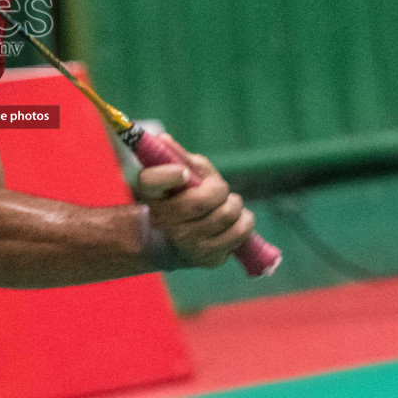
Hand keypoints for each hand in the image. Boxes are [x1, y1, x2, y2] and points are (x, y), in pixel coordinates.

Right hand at [136, 142, 254, 268]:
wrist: (176, 241)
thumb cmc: (181, 198)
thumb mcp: (178, 173)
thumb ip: (177, 156)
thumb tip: (164, 140)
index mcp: (151, 193)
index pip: (151, 181)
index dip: (169, 174)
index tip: (183, 173)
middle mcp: (164, 221)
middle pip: (202, 200)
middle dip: (220, 190)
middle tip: (220, 190)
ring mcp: (186, 243)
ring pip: (225, 216)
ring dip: (235, 205)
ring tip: (230, 205)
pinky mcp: (208, 258)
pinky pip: (239, 234)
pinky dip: (245, 222)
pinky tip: (238, 220)